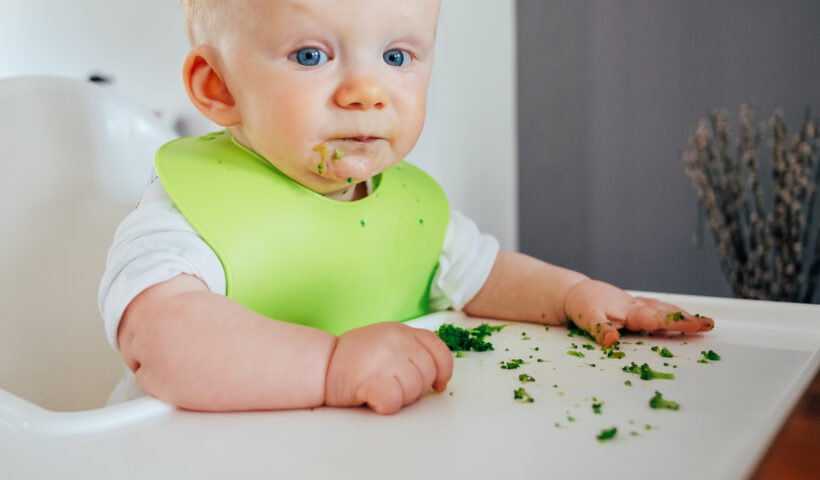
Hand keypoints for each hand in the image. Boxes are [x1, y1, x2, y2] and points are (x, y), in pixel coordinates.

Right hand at [324, 322, 453, 414]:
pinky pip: (394, 401)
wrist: (320, 364)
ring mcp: (385, 359)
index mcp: (401, 331)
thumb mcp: (385, 340)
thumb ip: (409, 349)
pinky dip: (387, 405)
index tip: (439, 383)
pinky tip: (375, 399)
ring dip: (401, 398)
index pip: (437, 348)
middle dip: (417, 388)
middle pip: (427, 373)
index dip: (443, 369)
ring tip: (380, 390)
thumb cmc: (351, 358)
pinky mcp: (372, 380)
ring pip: (414, 389)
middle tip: (395, 388)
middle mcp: (397, 341)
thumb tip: (436, 373)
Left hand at [564, 279, 713, 346]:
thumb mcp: (586, 317)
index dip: (678, 323)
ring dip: (682, 316)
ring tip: (701, 323)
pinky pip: (657, 309)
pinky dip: (670, 313)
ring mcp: (637, 305)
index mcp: (629, 310)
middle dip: (688, 319)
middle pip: (666, 312)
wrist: (575, 292)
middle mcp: (637, 306)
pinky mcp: (635, 307)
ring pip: (663, 309)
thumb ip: (600, 329)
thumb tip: (612, 340)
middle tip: (709, 325)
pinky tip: (680, 318)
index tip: (698, 325)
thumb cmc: (582, 304)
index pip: (657, 319)